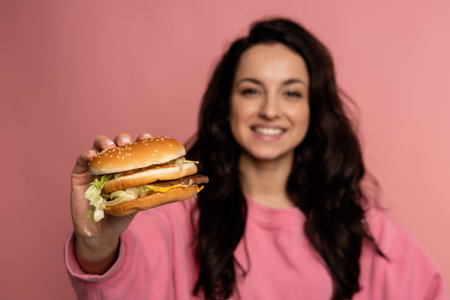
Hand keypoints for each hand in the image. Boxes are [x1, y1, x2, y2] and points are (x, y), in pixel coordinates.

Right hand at [70, 132, 151, 272]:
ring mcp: (96, 166)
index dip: (142, 141)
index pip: (136, 148)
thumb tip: (184, 186)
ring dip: (105, 142)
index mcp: (129, 165)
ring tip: (109, 148)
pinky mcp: (79, 174)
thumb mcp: (138, 202)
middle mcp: (113, 162)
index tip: (148, 138)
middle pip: (118, 142)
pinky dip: (87, 154)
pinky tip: (92, 156)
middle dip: (123, 139)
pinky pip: (82, 159)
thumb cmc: (122, 215)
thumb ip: (150, 190)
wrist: (101, 233)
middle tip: (126, 143)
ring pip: (99, 145)